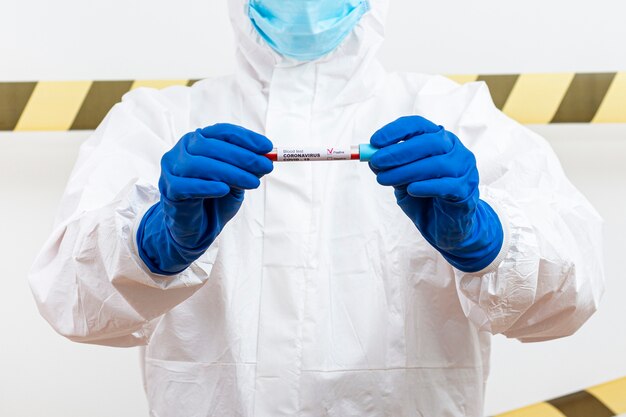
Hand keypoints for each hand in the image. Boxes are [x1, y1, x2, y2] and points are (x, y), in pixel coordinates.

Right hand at [137, 123, 273, 274]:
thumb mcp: (236, 182)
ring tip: (253, 183)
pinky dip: (206, 186)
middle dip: (243, 156)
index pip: (222, 132)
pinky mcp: (168, 189)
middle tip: (266, 166)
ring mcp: (172, 168)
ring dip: (230, 172)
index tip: (267, 147)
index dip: (246, 138)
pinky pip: (185, 185)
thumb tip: (265, 158)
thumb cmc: (216, 200)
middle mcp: (183, 149)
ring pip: (199, 164)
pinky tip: (224, 189)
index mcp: (200, 141)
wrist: (197, 228)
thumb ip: (247, 169)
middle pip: (211, 145)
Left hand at [369, 116, 502, 271]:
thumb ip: (391, 168)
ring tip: (384, 180)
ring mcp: (464, 169)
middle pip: (428, 142)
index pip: (418, 125)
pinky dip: (426, 186)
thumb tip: (371, 158)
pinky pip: (446, 185)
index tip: (375, 141)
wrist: (445, 226)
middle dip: (398, 151)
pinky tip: (412, 190)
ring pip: (436, 164)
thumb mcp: (402, 181)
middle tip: (376, 162)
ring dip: (406, 171)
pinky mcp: (466, 190)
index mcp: (437, 139)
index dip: (396, 131)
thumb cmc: (424, 198)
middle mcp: (454, 149)